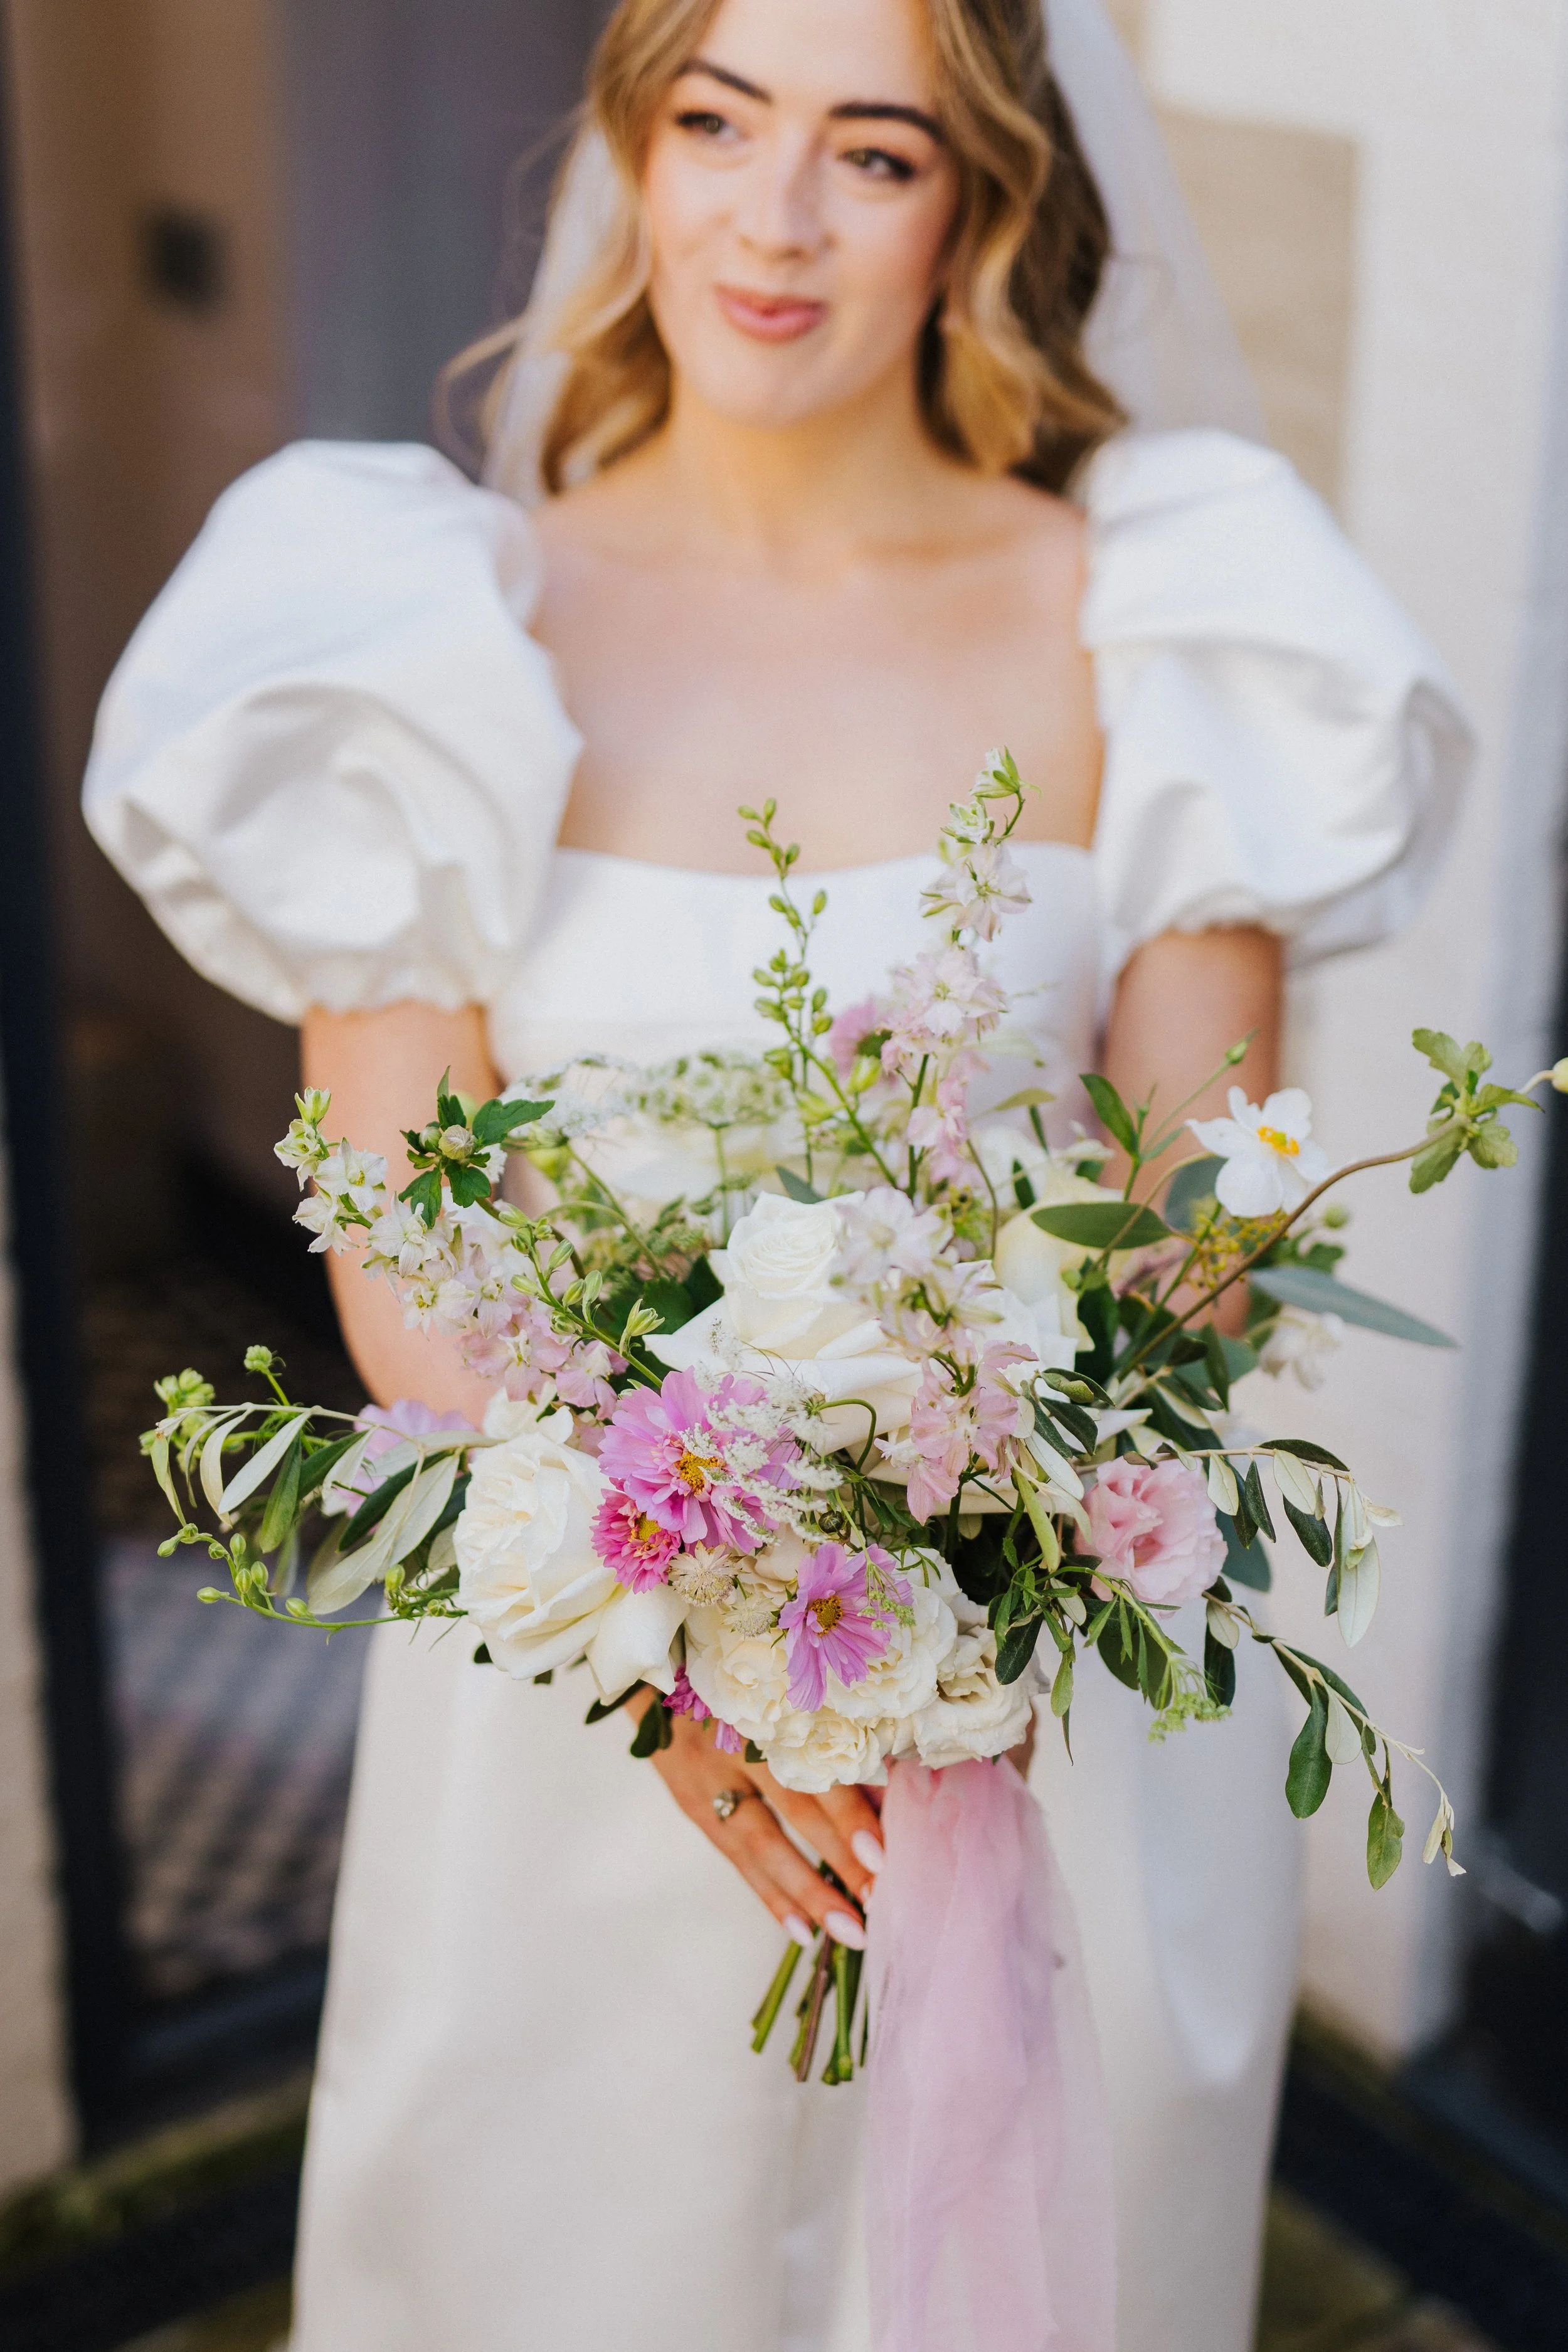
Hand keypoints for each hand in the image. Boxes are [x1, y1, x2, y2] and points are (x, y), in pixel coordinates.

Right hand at [631, 1693, 884, 1948]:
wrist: (654, 1668)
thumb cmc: (745, 1675)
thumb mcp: (783, 1691)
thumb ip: (831, 1735)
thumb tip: (888, 1788)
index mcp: (765, 1710)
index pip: (811, 1770)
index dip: (846, 1814)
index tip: (881, 1856)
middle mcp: (732, 1745)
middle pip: (791, 1811)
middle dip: (837, 1861)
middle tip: (877, 1902)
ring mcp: (706, 1777)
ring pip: (760, 1845)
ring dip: (806, 1892)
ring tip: (847, 1930)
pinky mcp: (692, 1802)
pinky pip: (734, 1856)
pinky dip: (769, 1894)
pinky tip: (800, 1929)